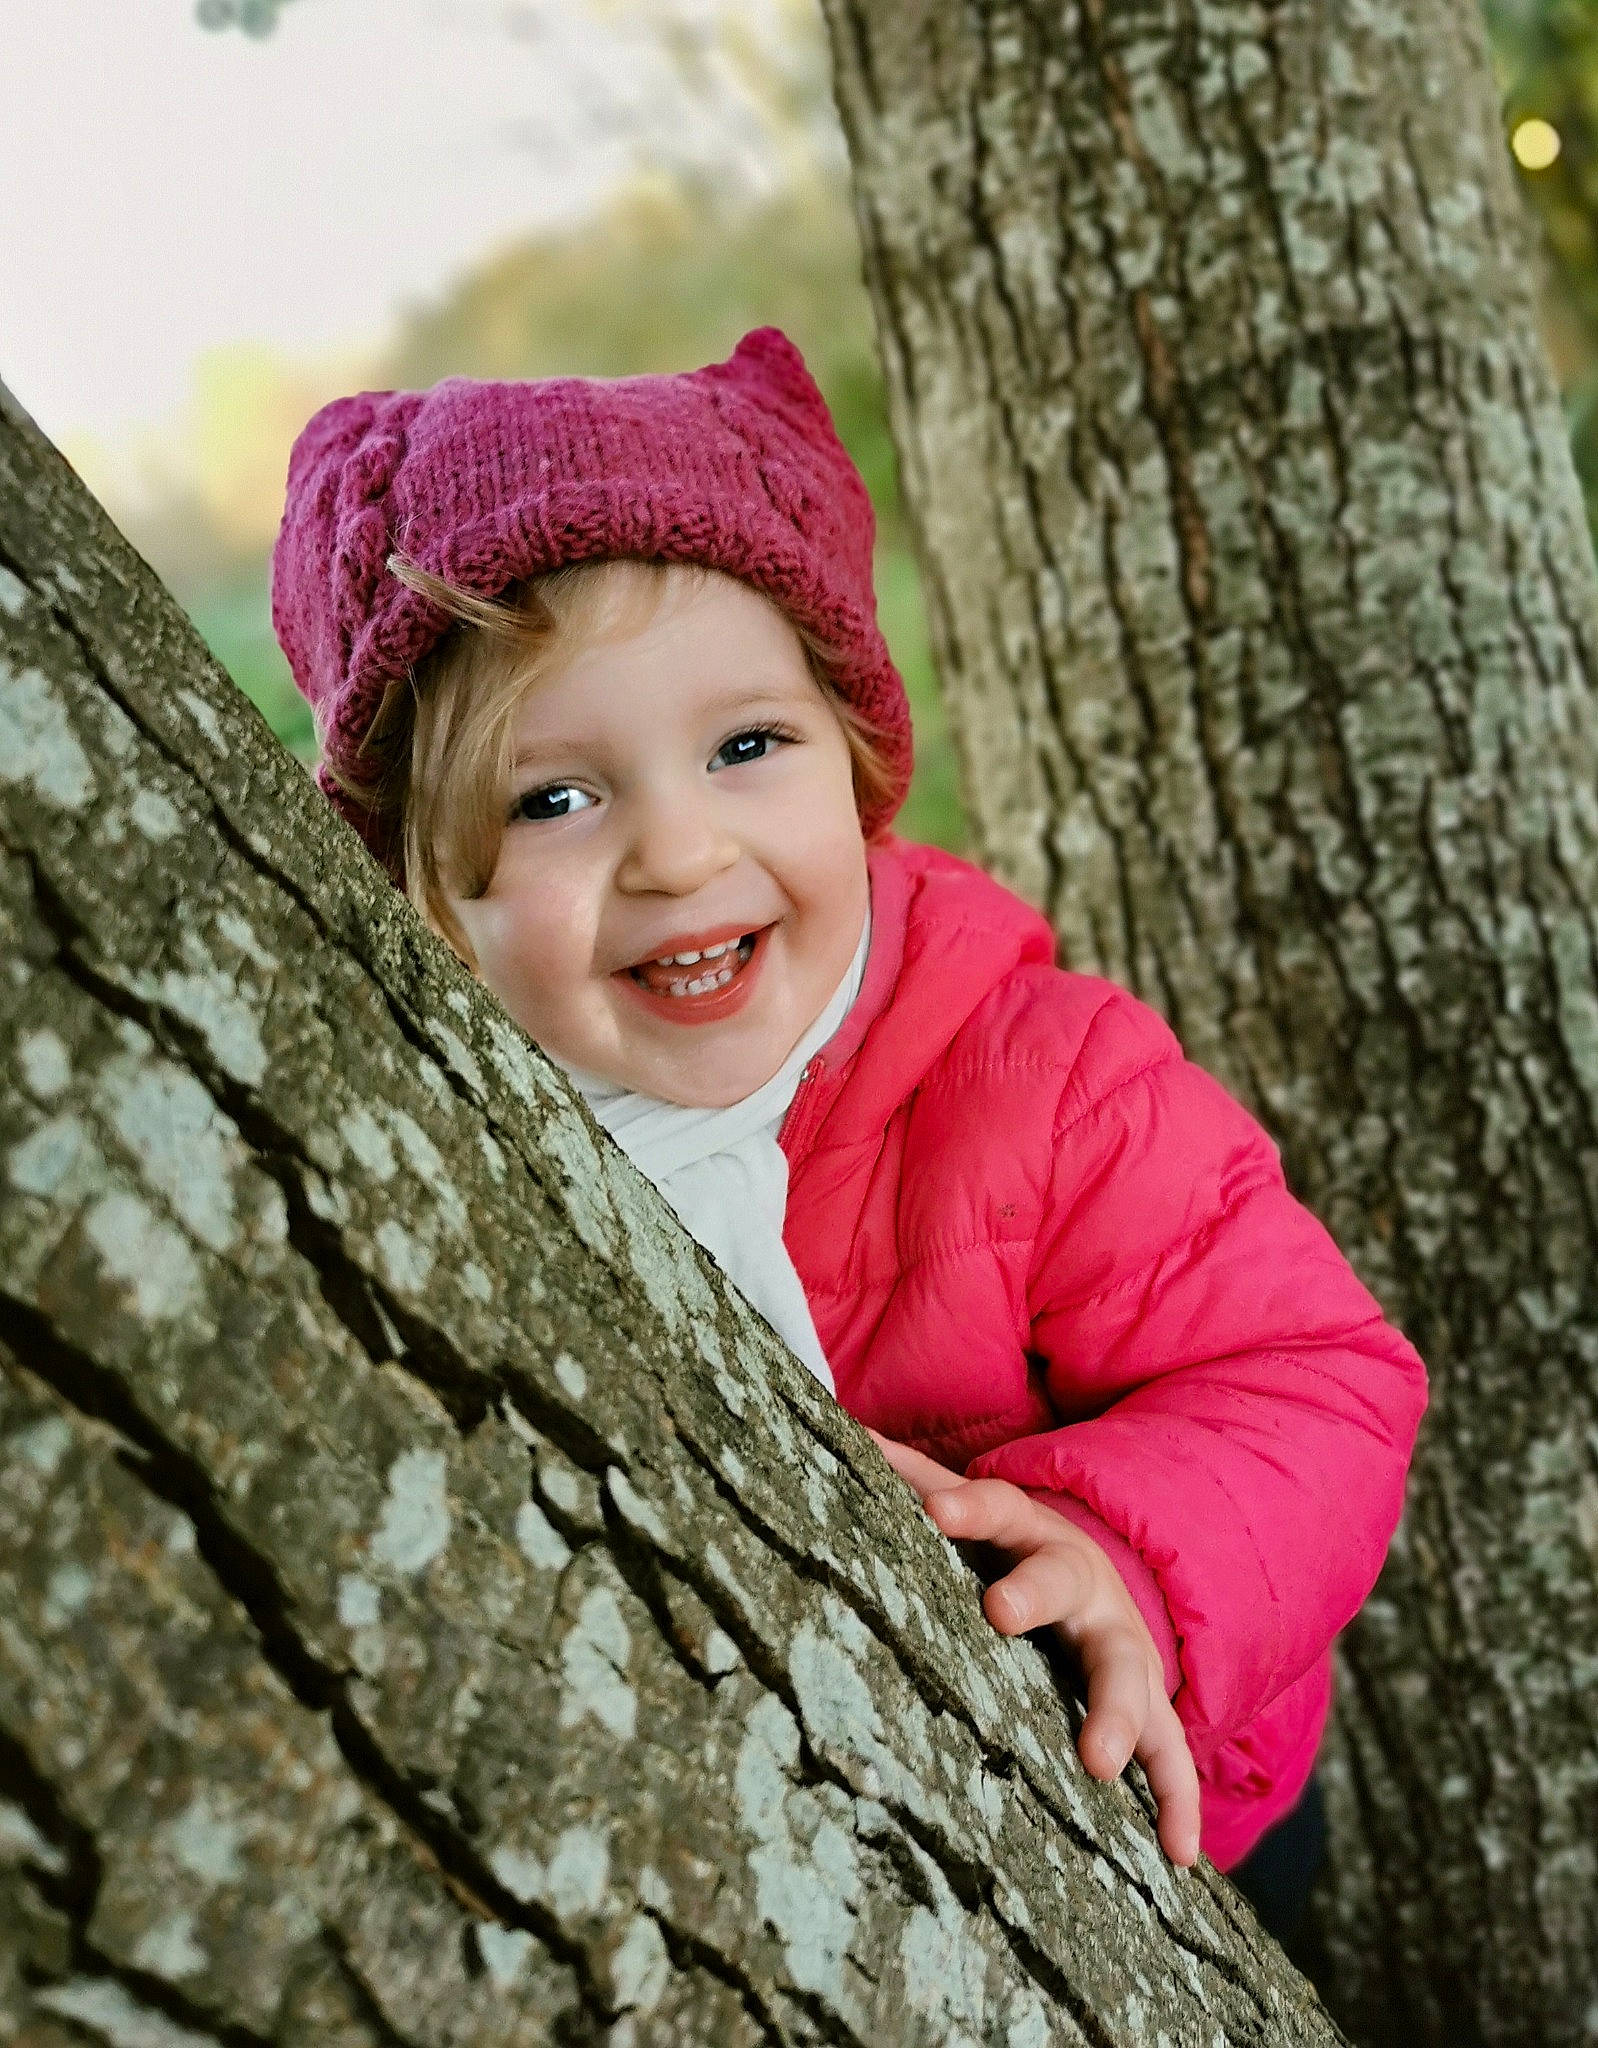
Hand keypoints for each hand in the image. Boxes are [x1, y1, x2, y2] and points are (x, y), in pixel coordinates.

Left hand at [869, 1429, 1200, 1866]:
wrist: (1099, 1585)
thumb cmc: (1009, 1554)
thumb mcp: (972, 1513)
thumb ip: (909, 1478)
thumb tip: (836, 1428)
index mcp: (1027, 1532)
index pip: (996, 1508)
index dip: (966, 1506)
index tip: (933, 1510)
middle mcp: (1079, 1582)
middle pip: (1061, 1580)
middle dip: (1033, 1595)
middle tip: (999, 1613)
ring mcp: (1119, 1645)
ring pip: (1127, 1673)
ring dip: (1116, 1715)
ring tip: (1099, 1762)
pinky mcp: (1148, 1707)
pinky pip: (1172, 1756)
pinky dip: (1178, 1802)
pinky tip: (1179, 1854)